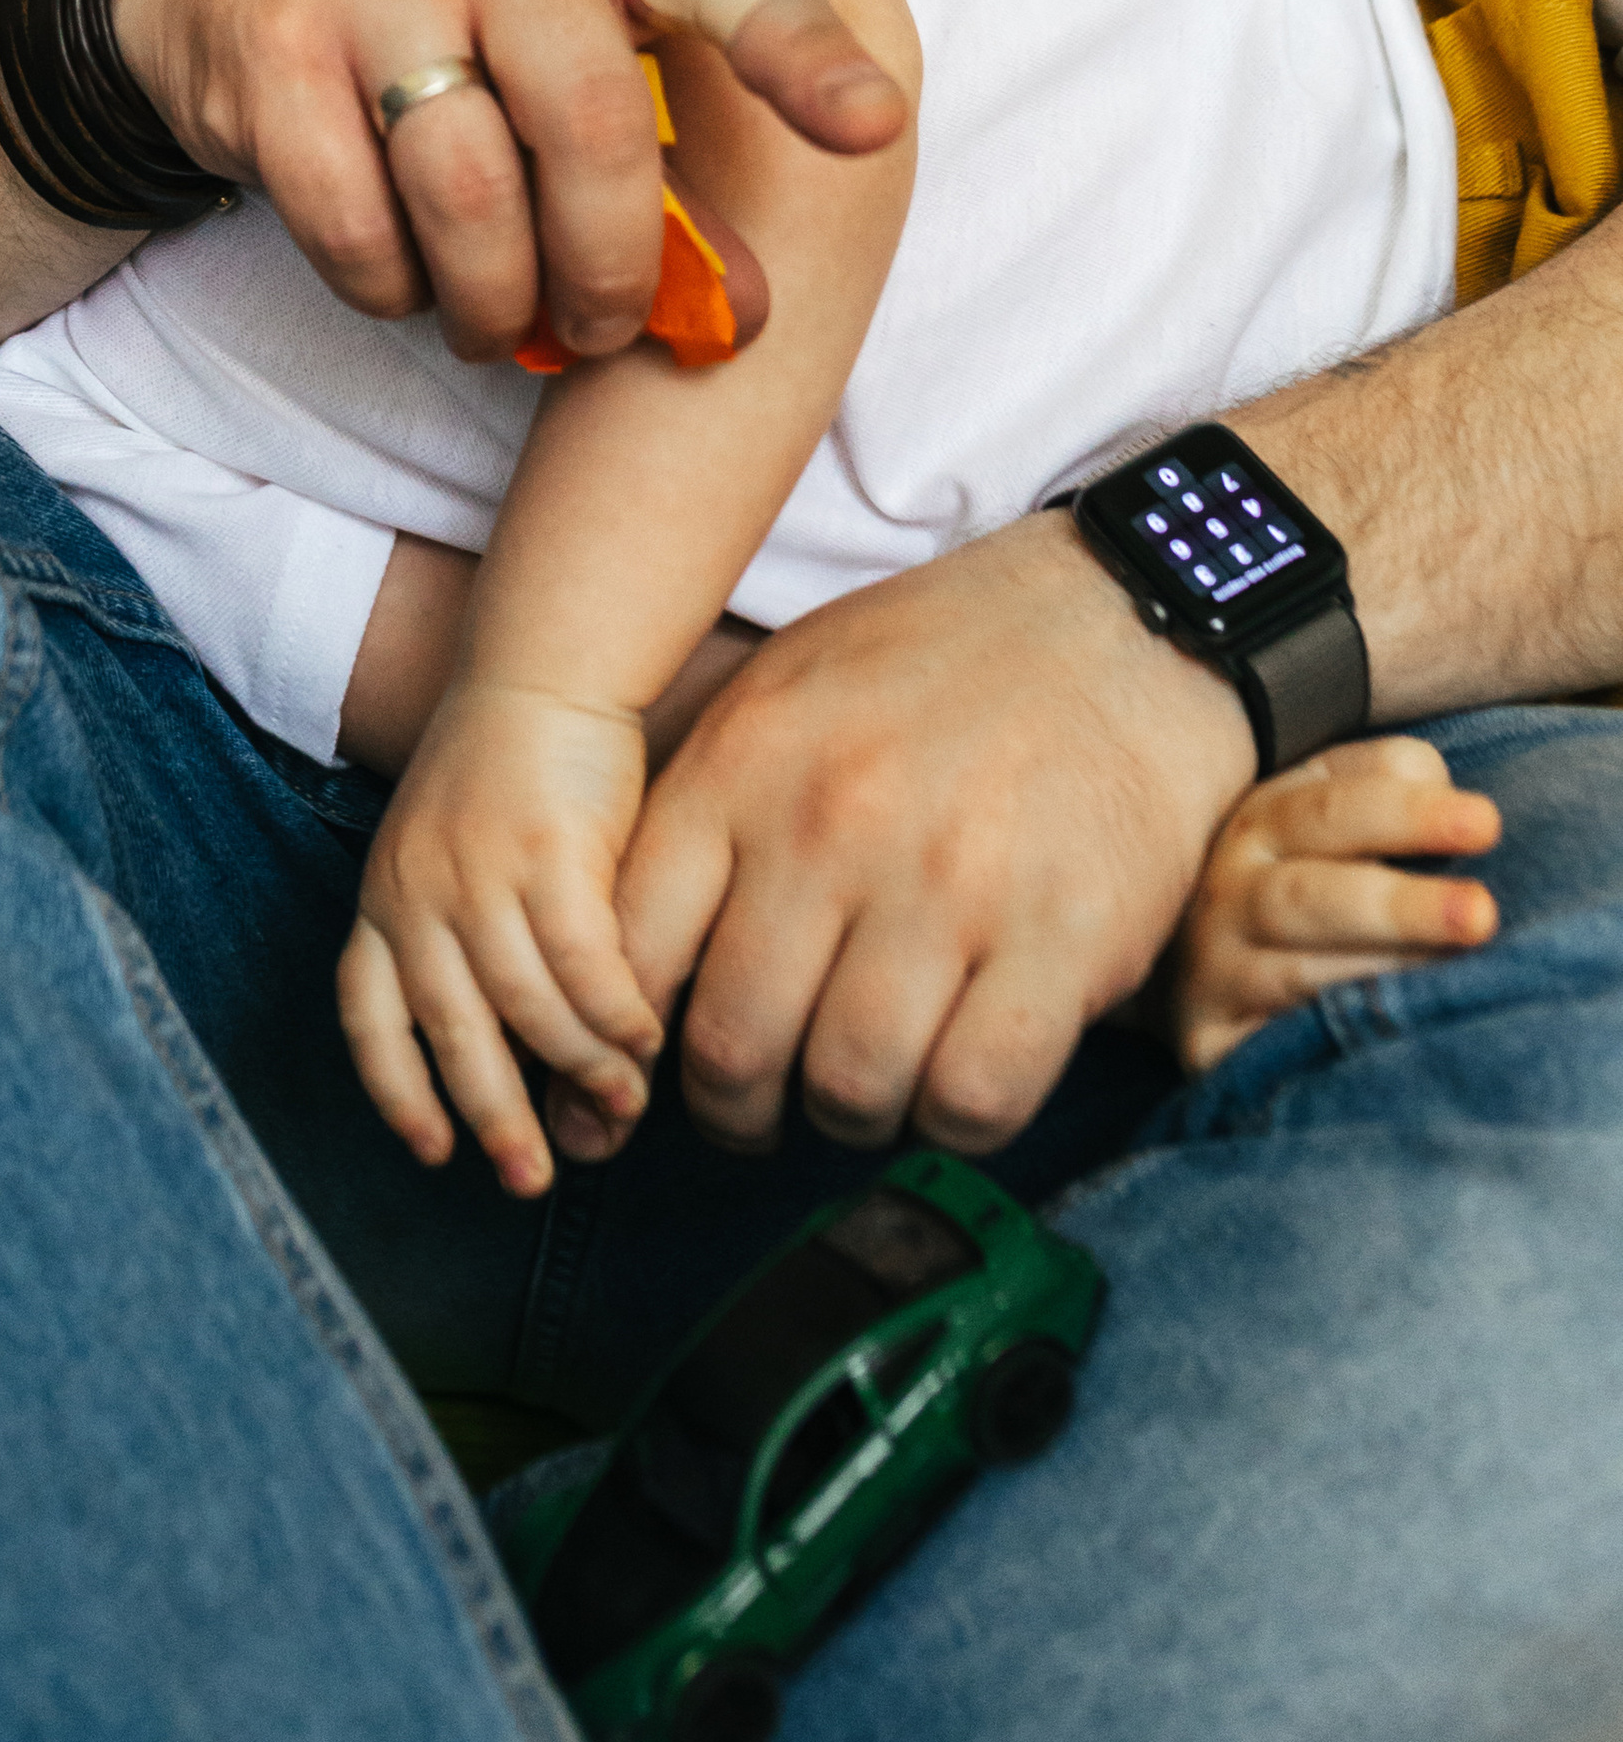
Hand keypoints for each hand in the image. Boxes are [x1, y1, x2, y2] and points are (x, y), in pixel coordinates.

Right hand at [114, 0, 900, 363]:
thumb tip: (741, 313)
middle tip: (596, 328)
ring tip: (492, 318)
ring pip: (470, 196)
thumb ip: (656, 164)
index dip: (802, 50)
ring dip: (493, 303)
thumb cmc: (438, 20)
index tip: (874, 127)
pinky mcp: (275, 49)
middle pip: (592, 130)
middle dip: (608, 270)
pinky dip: (389, 290)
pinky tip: (399, 276)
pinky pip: (358, 227)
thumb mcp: (558, 45)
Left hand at [336, 681, 661, 1197]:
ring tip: (621, 1104)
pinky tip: (645, 1037)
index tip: (435, 1152)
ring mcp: (477, 873)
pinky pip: (582, 963)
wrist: (545, 668)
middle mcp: (417, 893)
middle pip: (451, 1033)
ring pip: (526, 1008)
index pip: (369, 1018)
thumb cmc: (516, 772)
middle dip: (493, 1118)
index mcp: (385, 900)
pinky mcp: (546, 851)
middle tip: (533, 1177)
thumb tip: (531, 1061)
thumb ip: (478, 947)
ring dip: (578, 1069)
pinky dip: (615, 1012)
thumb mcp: (460, 859)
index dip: (398, 1093)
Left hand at [549, 511, 1257, 1163]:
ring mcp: (949, 885)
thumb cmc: (934, 670)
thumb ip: (701, 822)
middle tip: (761, 1104)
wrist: (1123, 620)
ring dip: (848, 1117)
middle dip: (735, 1108)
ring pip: (848, 1089)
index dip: (619, 1046)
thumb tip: (617, 973)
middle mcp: (831, 826)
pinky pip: (974, 1099)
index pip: (628, 954)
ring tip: (864, 1085)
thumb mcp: (781, 697)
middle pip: (732, 1048)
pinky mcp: (1064, 938)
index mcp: (743, 766)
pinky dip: (955, 1121)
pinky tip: (955, 1080)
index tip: (642, 1077)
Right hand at [1172, 736, 1500, 1075]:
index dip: (1411, 812)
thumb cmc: (1296, 890)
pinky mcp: (1208, 1038)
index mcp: (1266, 819)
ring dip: (1376, 967)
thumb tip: (1450, 799)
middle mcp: (1230, 885)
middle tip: (1481, 914)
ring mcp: (1214, 964)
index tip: (1487, 824)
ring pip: (1292, 966)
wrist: (1190, 974)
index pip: (1336, 803)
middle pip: (1312, 892)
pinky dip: (1326, 1035)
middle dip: (1399, 903)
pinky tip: (1392, 1041)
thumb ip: (1388, 792)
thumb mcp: (1326, 823)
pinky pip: (1268, 1040)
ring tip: (1451, 979)